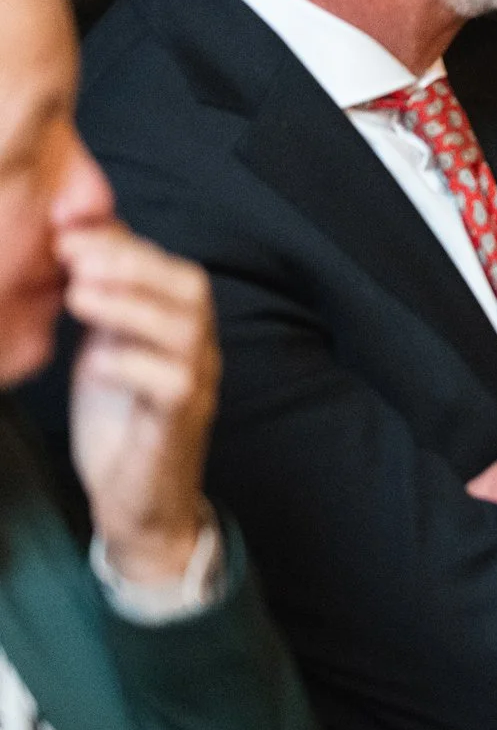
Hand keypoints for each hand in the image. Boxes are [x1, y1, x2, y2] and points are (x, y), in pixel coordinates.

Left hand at [60, 224, 218, 584]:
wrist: (135, 495)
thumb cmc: (119, 414)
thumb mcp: (105, 343)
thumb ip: (103, 295)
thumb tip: (75, 234)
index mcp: (179, 324)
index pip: (169, 267)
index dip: (124, 245)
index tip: (66, 236)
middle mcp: (197, 347)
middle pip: (189, 288)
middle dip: (132, 265)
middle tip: (73, 259)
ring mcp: (196, 383)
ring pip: (184, 330)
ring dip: (130, 306)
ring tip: (77, 296)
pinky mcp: (181, 422)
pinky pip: (174, 384)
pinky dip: (133, 366)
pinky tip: (94, 363)